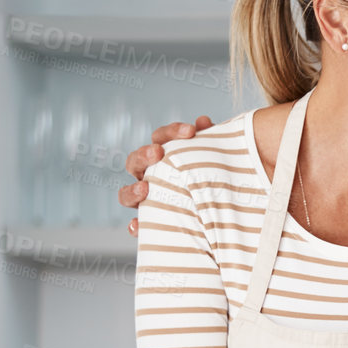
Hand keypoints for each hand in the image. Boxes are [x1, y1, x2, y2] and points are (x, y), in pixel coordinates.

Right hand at [118, 115, 214, 234]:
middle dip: (143, 155)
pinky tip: (137, 226)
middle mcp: (149, 177)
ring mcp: (146, 201)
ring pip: (126, 195)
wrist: (221, 216)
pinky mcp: (150, 224)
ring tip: (145, 188)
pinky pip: (135, 226)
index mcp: (163, 158)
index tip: (190, 131)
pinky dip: (134, 226)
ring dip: (132, 190)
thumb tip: (203, 121)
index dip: (171, 132)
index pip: (160, 138)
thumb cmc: (212, 181)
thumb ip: (208, 142)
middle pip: (135, 161)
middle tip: (157, 153)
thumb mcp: (212, 162)